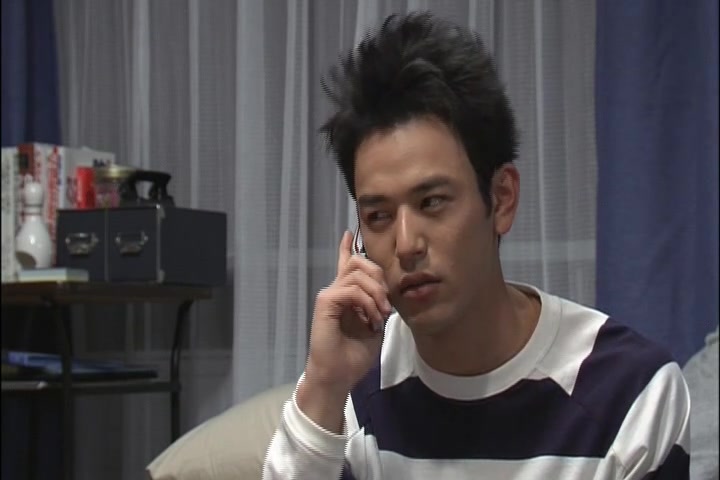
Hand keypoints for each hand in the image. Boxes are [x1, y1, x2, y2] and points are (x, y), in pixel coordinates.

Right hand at [304, 230, 390, 395]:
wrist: (338, 375)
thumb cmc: (355, 355)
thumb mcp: (375, 325)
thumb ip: (378, 304)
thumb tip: (386, 291)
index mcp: (347, 296)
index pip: (344, 264)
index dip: (347, 247)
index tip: (349, 232)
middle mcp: (336, 291)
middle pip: (358, 262)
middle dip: (379, 277)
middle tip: (388, 304)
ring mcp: (329, 295)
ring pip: (357, 272)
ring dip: (376, 293)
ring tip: (381, 315)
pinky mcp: (325, 302)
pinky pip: (351, 289)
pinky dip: (367, 303)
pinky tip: (371, 319)